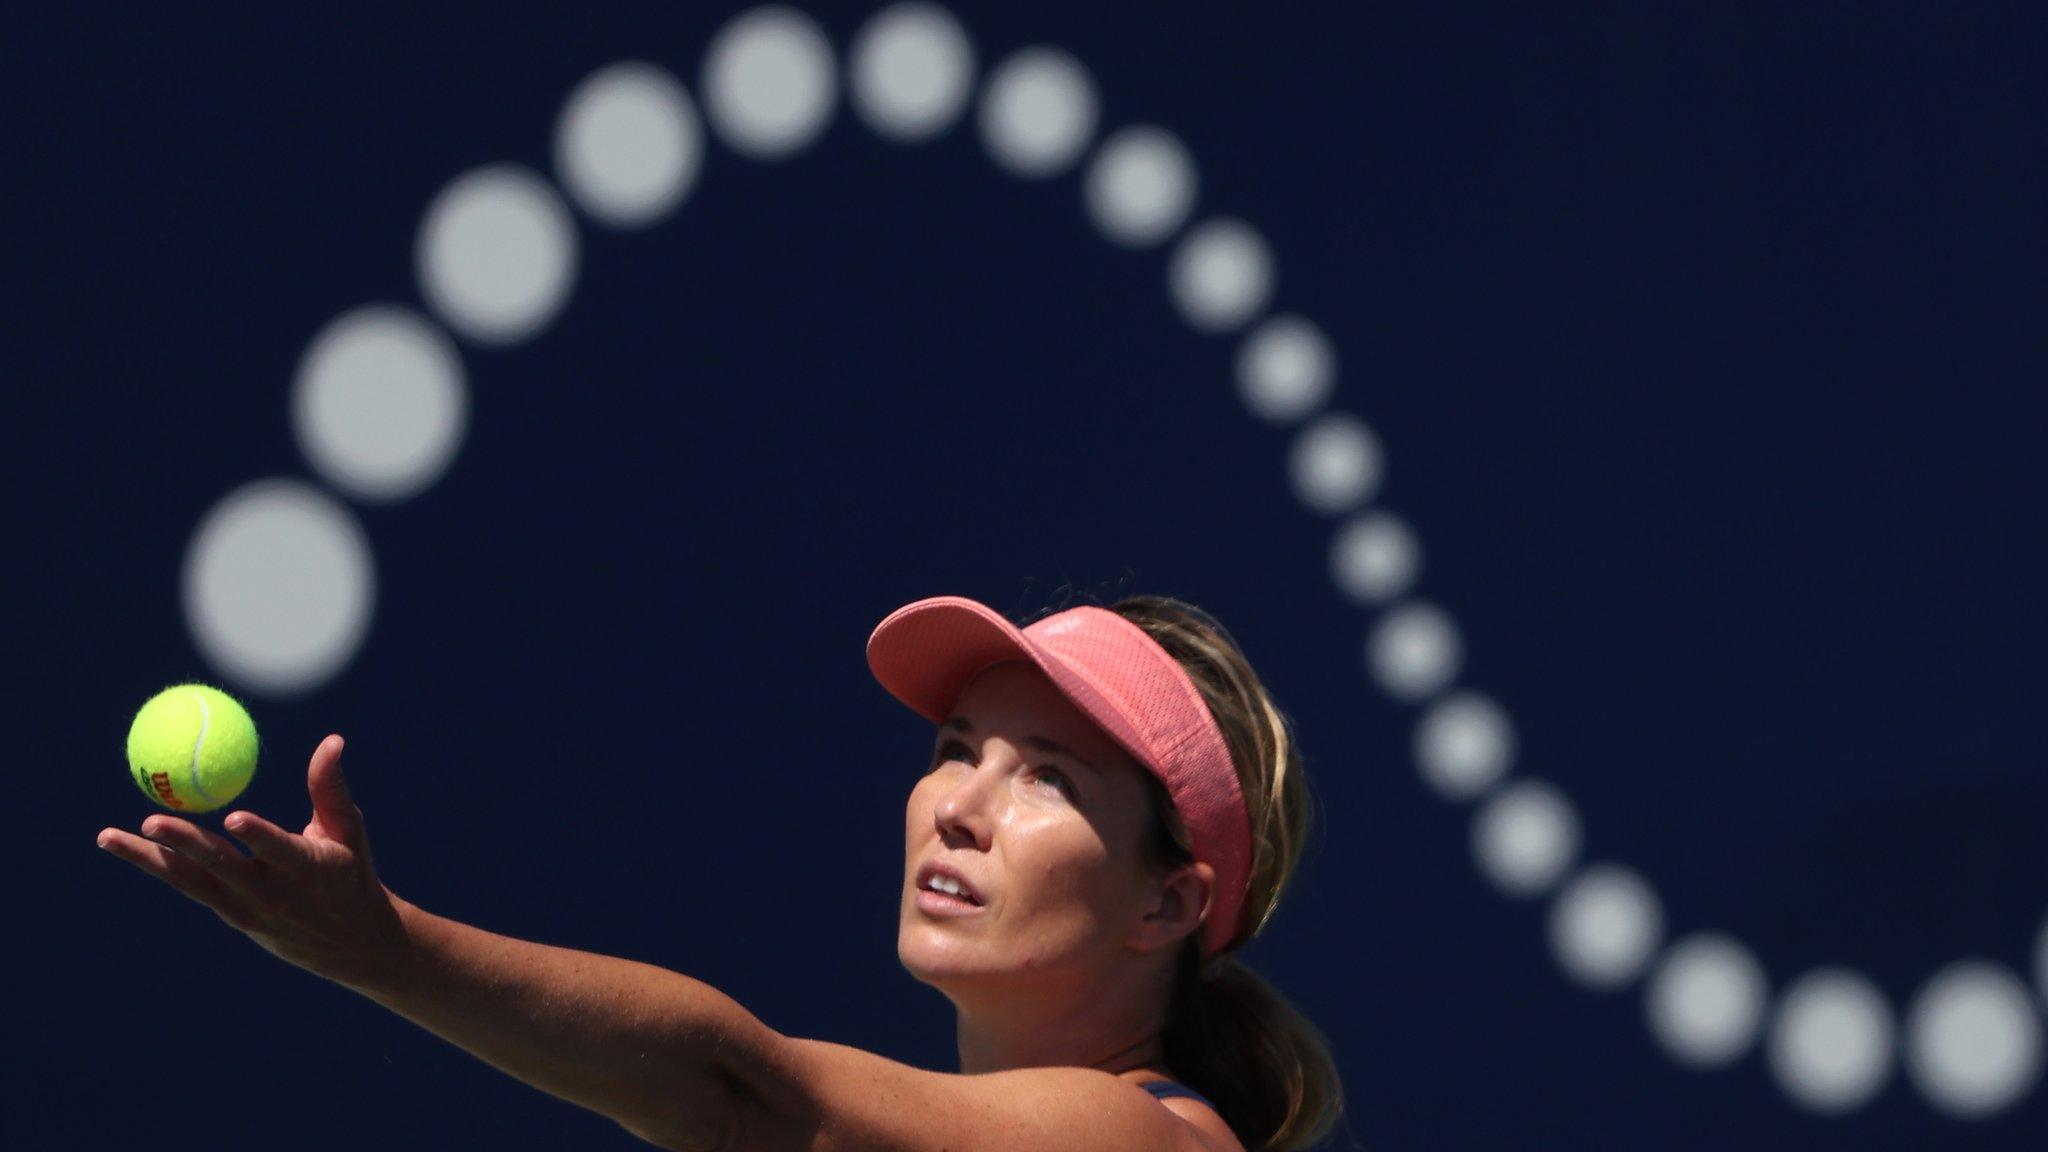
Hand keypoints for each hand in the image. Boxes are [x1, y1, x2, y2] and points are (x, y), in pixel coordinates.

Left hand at [98, 734, 413, 991]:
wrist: (347, 943)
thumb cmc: (350, 872)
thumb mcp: (347, 831)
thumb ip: (330, 787)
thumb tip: (332, 739)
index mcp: (306, 868)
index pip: (278, 850)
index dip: (257, 836)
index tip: (234, 818)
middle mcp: (270, 892)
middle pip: (220, 865)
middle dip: (184, 844)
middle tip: (150, 821)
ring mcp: (245, 908)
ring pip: (190, 880)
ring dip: (148, 858)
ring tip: (108, 836)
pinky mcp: (229, 915)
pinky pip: (188, 886)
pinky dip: (159, 865)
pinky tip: (128, 846)